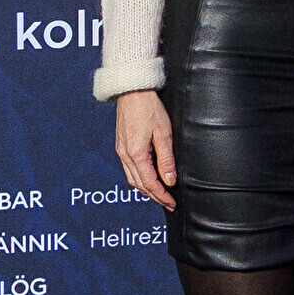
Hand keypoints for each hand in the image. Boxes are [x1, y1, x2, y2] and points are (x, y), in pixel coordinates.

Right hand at [116, 89, 178, 210]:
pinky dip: (139, 178)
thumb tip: (170, 180)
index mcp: (135, 153)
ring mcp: (121, 150)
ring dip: (146, 188)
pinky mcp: (121, 145)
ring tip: (161, 194)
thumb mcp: (163, 133)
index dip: (162, 196)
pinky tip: (148, 178)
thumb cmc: (149, 108)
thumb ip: (166, 159)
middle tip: (169, 203)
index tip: (172, 203)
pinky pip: (129, 168)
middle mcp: (124, 154)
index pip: (149, 183)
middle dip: (154, 196)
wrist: (132, 91)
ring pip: (132, 178)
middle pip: (139, 184)